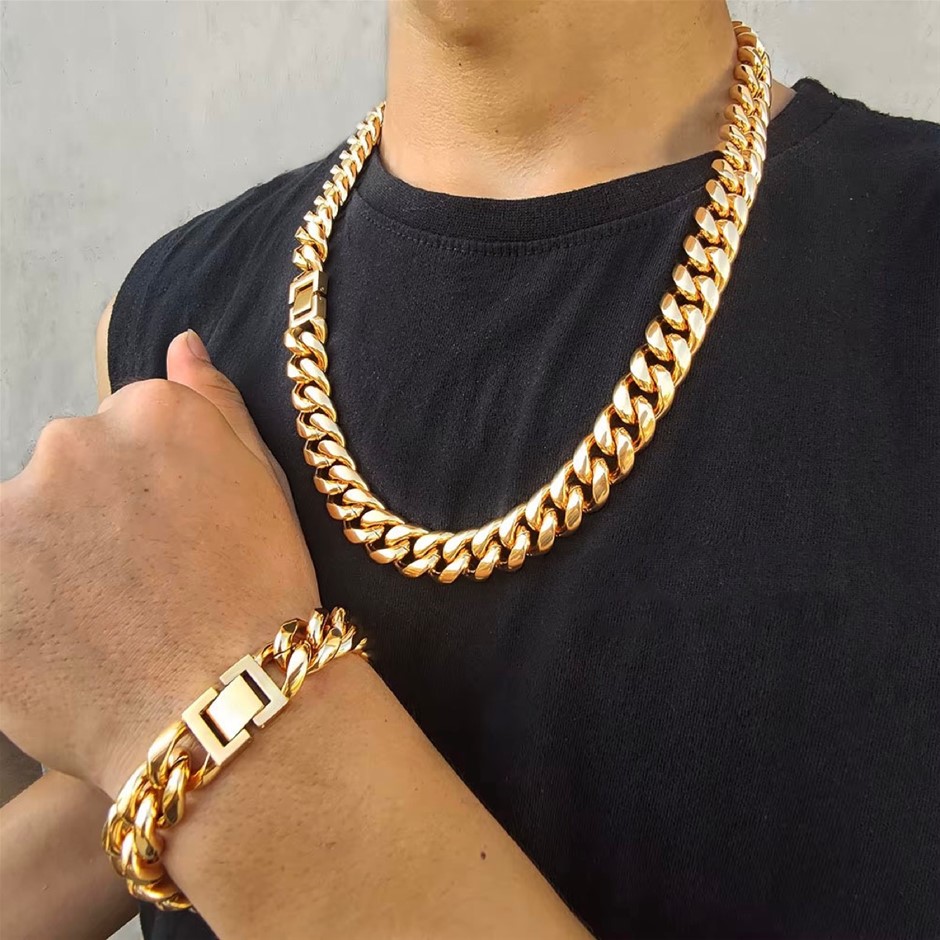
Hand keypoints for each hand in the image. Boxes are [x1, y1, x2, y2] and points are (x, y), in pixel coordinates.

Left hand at [0, 331, 318, 795]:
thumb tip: (180, 342)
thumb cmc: (262, 596)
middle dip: (93, 516)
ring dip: (48, 558)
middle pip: (67, 469)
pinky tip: (62, 642)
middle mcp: (72, 442)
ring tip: (98, 623)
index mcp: (151, 412)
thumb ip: (214, 404)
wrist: (228, 706)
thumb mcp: (263, 486)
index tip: (173, 541)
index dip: (151, 492)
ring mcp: (13, 512)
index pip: (126, 430)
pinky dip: (20, 600)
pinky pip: (0, 576)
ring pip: (25, 523)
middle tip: (137, 587)